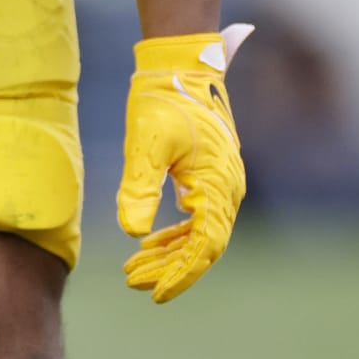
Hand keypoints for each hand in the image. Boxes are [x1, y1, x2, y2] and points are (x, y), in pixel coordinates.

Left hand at [117, 25, 251, 304]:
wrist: (179, 65)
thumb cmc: (162, 100)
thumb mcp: (145, 144)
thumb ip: (140, 187)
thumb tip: (133, 231)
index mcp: (217, 184)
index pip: (205, 246)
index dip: (181, 274)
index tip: (154, 294)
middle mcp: (227, 188)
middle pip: (203, 246)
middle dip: (169, 268)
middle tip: (131, 281)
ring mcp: (222, 183)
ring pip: (200, 235)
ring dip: (169, 254)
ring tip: (133, 269)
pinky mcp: (210, 177)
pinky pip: (198, 218)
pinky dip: (175, 236)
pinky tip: (149, 245)